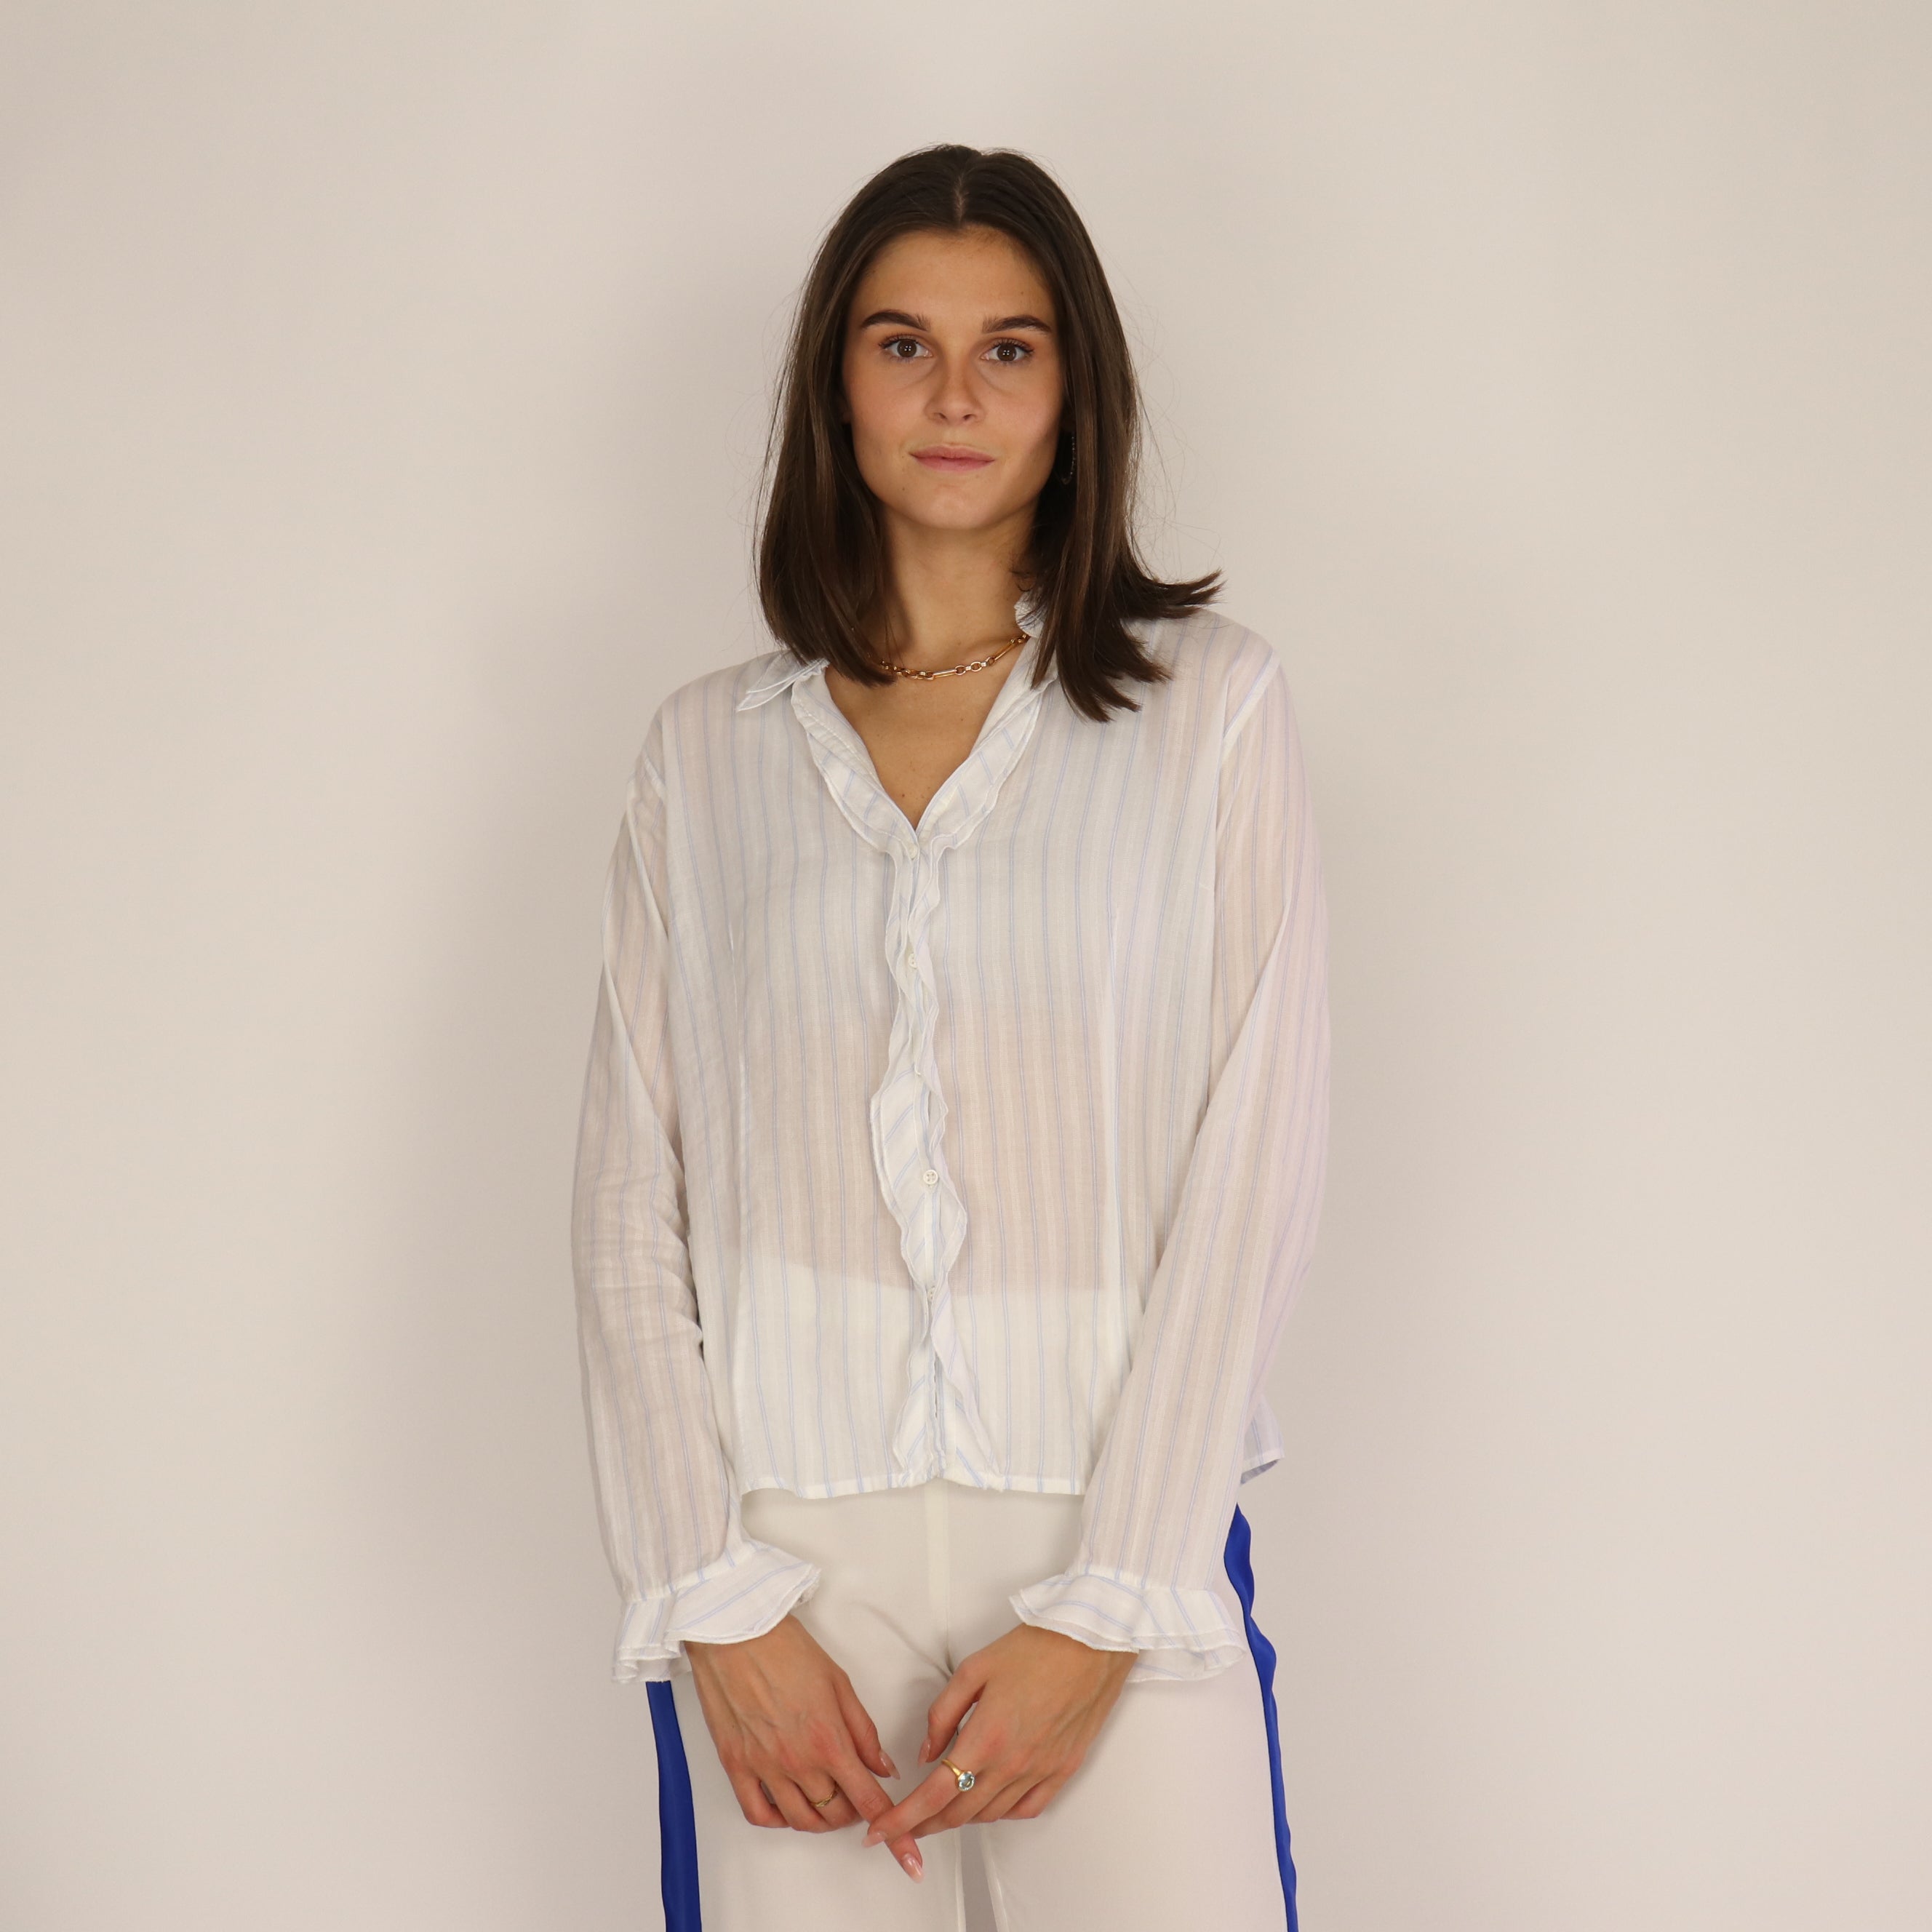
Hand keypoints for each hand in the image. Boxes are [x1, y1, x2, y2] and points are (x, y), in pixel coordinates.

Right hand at [686, 1614, 927, 1881]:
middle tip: (858, 1796)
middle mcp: (798, 1762)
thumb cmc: (788, 1648)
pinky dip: (778, 1819)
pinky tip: (788, 1806)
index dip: (896, 1834)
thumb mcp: (840, 1684)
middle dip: (854, 1814)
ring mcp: (764, 1767)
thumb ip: (863, 1732)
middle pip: (836, 1815)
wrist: (736, 1632)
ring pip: (800, 1820)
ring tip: (827, 1800)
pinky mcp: (736, 1765)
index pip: (870, 1801)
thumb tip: (883, 1768)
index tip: (909, 1858)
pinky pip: (758, 1813)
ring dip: (821, 1819)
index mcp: (830, 1740)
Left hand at [861, 1623, 1136, 1847]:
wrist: (1092, 1643)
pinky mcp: (1062, 1771)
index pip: (933, 1794)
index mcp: (985, 1737)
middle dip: (925, 1824)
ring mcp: (1040, 1772)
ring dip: (960, 1818)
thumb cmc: (1036, 1648)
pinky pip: (1026, 1809)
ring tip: (943, 1808)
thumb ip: (942, 1715)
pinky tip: (990, 1801)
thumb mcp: (973, 1670)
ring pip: (989, 1815)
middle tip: (906, 1822)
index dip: (902, 1819)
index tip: (880, 1831)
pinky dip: (1001, 1813)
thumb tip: (926, 1754)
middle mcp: (1012, 1764)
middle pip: (958, 1813)